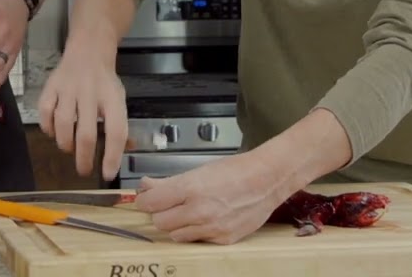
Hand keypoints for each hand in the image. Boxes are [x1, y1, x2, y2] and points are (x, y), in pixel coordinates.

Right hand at [36, 49, 127, 179]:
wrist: (88, 51)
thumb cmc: (104, 82)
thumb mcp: (118, 100)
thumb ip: (118, 127)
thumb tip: (114, 162)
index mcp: (112, 98)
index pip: (116, 131)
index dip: (112, 156)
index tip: (107, 174)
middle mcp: (90, 93)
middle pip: (86, 134)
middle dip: (84, 159)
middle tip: (83, 171)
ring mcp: (68, 88)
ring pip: (64, 124)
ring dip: (66, 144)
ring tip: (70, 149)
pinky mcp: (51, 86)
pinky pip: (45, 113)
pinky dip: (48, 128)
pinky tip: (54, 132)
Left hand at [133, 151, 286, 244]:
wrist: (266, 180)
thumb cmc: (234, 171)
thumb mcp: (198, 170)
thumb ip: (169, 182)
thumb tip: (146, 186)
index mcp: (190, 189)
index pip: (149, 203)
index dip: (145, 201)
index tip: (146, 199)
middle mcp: (199, 211)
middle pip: (159, 222)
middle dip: (160, 213)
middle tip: (168, 205)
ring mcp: (211, 228)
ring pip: (175, 235)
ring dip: (176, 225)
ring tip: (187, 212)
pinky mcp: (223, 239)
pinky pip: (197, 241)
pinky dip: (196, 232)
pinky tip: (206, 219)